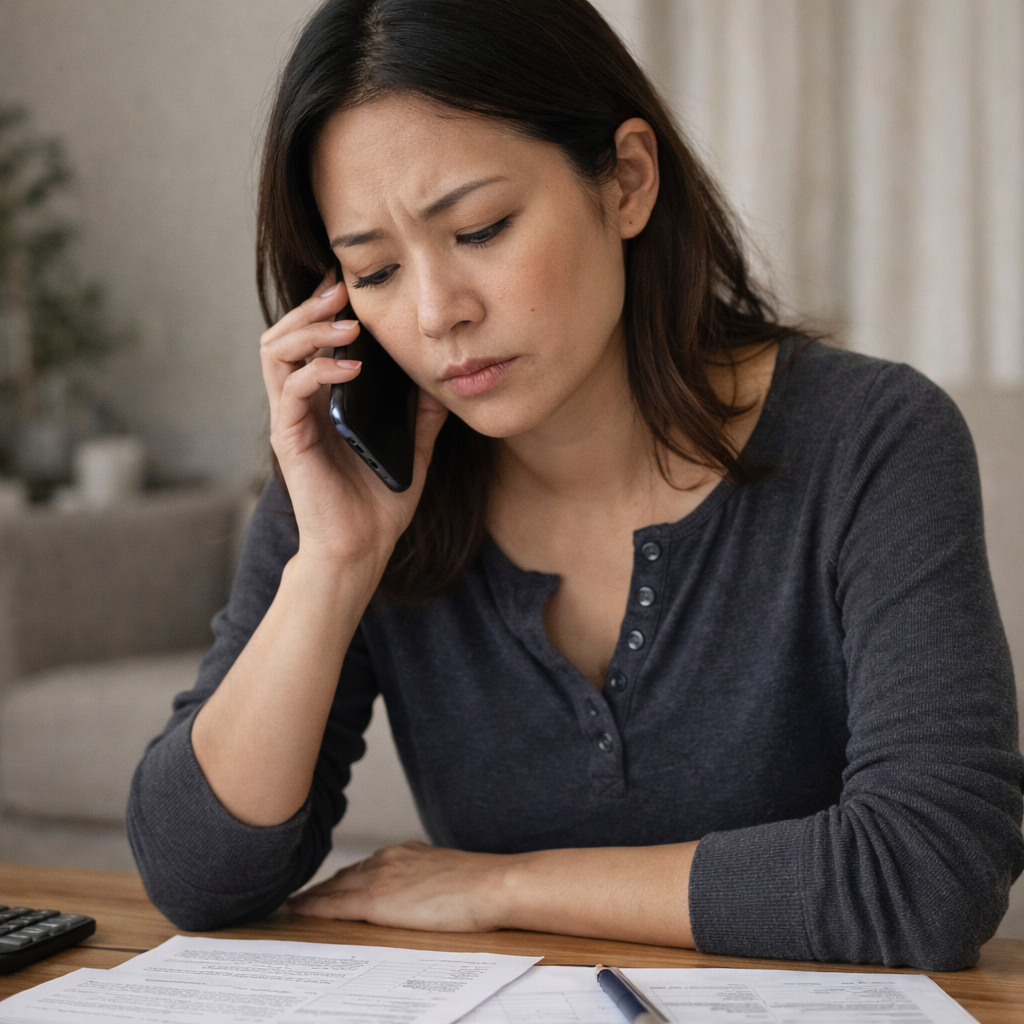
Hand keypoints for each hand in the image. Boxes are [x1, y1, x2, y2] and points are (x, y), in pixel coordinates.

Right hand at [260, 269, 447, 569]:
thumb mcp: (413, 450)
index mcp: (324, 401)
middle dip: (310, 306)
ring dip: (309, 330)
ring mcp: (291, 419)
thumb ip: (420, 415)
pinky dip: (318, 370)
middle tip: (341, 288)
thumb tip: (440, 380)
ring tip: (348, 324)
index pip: (311, 341)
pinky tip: (350, 367)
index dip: (324, 308)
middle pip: (285, 335)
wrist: (362, 548)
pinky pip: (292, 390)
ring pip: (276, 353)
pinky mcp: (289, 438)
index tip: (350, 283)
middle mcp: (301, 404)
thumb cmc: (380, 502)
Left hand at [287, 842, 510, 931]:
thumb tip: (424, 892)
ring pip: (334, 887)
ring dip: (314, 896)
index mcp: (406, 852)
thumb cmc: (481, 885)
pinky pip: (334, 904)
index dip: (345, 878)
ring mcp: (379, 877)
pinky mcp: (375, 900)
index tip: (330, 886)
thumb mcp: (448, 875)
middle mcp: (388, 858)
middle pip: (345, 875)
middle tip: (303, 897)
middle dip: (324, 887)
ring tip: (296, 904)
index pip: (366, 866)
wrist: (490, 886)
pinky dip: (312, 906)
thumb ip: (428, 879)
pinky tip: (297, 909)